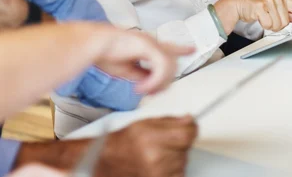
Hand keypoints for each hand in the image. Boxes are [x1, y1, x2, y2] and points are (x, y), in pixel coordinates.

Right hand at [15, 117, 196, 176]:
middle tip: (160, 144)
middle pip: (186, 147)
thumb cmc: (119, 144)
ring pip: (183, 162)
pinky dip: (170, 171)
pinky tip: (156, 167)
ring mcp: (159, 175)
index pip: (190, 131)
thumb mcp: (144, 124)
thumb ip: (170, 121)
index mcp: (153, 138)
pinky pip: (177, 175)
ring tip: (155, 156)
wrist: (101, 164)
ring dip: (174, 159)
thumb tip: (190, 120)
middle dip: (177, 144)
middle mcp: (157, 159)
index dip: (189, 128)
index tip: (186, 127)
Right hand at [95, 29, 194, 93]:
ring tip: (141, 89)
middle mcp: (151, 42)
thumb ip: (141, 76)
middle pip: (172, 63)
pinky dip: (152, 81)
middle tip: (148, 91)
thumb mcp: (126, 70)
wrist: (92, 45)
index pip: (169, 47)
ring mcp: (151, 42)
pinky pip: (160, 67)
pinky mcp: (148, 45)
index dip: (181, 49)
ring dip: (157, 83)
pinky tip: (140, 86)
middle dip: (165, 81)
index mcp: (146, 45)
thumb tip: (150, 85)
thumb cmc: (103, 54)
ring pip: (169, 66)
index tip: (192, 49)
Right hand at [214, 0, 291, 32]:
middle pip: (287, 21)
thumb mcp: (273, 7)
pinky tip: (258, 18)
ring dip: (270, 25)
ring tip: (263, 18)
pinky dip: (263, 25)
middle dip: (277, 24)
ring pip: (278, 24)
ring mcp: (269, 2)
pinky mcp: (261, 7)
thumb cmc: (255, 6)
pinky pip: (268, 24)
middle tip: (268, 18)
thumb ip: (287, 12)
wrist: (237, 3)